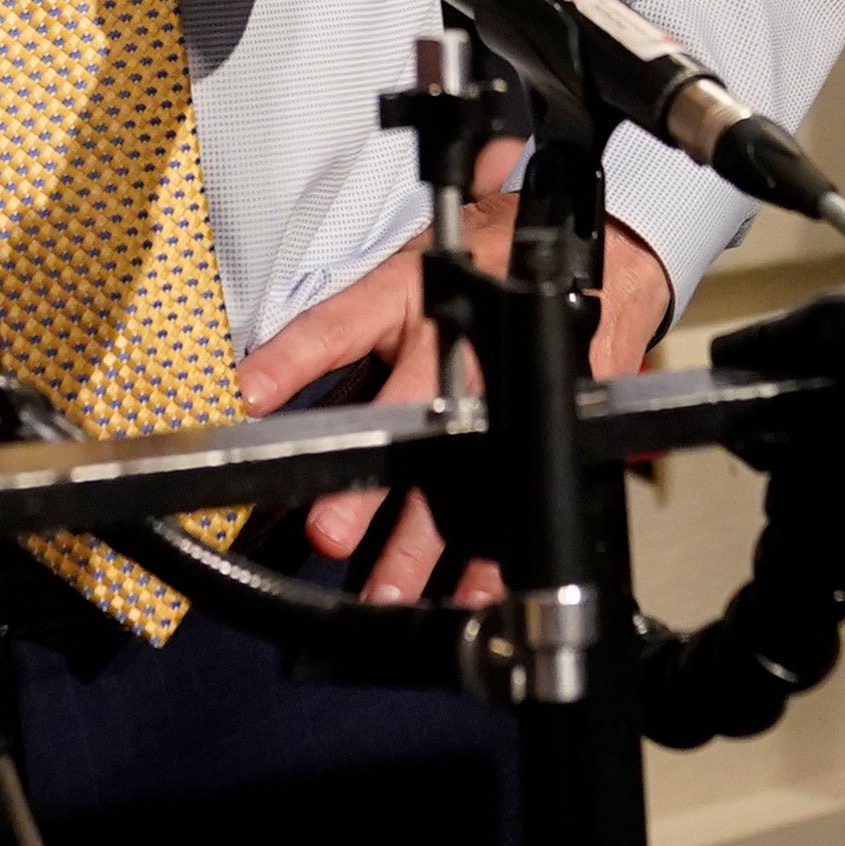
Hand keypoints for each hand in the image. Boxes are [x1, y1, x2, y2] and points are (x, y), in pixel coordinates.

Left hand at [245, 222, 674, 604]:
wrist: (597, 255)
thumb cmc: (489, 261)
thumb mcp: (409, 272)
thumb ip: (346, 331)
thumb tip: (260, 388)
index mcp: (409, 295)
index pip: (336, 326)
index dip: (290, 361)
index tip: (247, 399)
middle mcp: (455, 341)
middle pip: (408, 414)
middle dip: (370, 482)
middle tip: (328, 533)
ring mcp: (507, 380)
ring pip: (464, 467)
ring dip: (422, 538)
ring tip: (388, 590)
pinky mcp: (548, 413)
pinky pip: (520, 488)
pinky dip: (496, 549)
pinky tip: (471, 590)